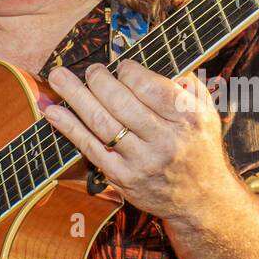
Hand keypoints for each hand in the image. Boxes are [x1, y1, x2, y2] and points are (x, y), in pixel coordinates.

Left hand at [41, 59, 237, 223]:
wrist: (200, 200)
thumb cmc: (198, 147)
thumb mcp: (206, 113)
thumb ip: (186, 84)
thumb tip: (157, 58)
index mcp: (188, 118)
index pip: (149, 86)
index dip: (128, 71)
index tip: (122, 67)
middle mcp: (165, 140)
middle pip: (120, 102)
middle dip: (98, 80)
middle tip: (91, 70)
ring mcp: (142, 161)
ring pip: (101, 122)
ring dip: (74, 96)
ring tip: (58, 77)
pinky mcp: (122, 177)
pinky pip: (90, 147)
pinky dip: (69, 127)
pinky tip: (53, 111)